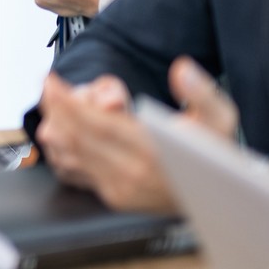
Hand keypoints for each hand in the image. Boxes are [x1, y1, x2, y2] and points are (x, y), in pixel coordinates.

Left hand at [35, 58, 239, 214]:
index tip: (52, 81)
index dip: (68, 101)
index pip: (96, 123)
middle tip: (48, 85)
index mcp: (151, 152)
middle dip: (56, 108)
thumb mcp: (220, 120)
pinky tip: (62, 130)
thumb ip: (201, 93)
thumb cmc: (216, 156)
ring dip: (56, 126)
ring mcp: (118, 189)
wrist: (220, 199)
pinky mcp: (113, 198)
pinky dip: (62, 148)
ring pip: (70, 155)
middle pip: (76, 137)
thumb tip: (181, 69)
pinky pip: (75, 172)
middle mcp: (130, 173)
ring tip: (54, 102)